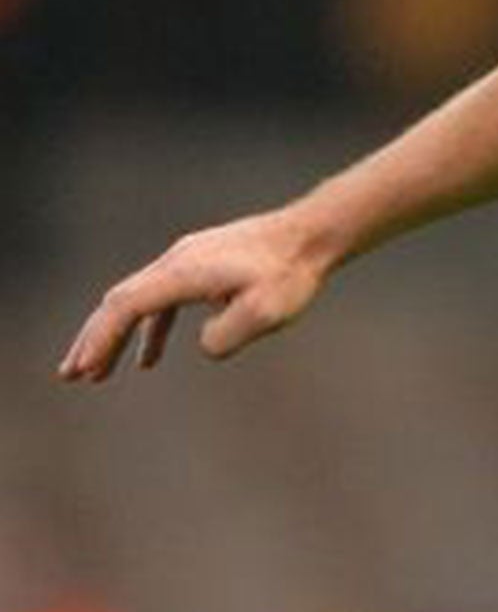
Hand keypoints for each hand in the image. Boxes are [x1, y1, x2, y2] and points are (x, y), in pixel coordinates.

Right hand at [58, 212, 326, 381]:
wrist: (312, 235)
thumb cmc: (291, 274)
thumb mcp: (265, 314)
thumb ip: (225, 336)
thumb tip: (202, 344)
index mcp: (182, 273)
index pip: (126, 307)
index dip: (101, 339)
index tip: (84, 369)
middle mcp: (176, 262)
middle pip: (120, 303)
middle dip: (94, 340)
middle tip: (71, 375)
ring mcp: (187, 261)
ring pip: (139, 301)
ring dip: (116, 337)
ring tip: (99, 373)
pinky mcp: (203, 265)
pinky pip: (164, 300)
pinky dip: (150, 329)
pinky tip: (149, 357)